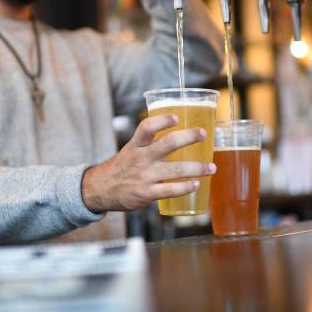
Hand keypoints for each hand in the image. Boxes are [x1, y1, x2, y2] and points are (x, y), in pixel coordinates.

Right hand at [81, 114, 216, 211]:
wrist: (100, 190)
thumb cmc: (121, 168)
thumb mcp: (130, 150)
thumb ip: (149, 143)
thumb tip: (176, 134)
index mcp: (135, 145)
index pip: (146, 127)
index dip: (162, 120)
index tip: (176, 117)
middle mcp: (141, 158)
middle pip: (168, 144)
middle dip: (188, 137)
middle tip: (203, 134)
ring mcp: (145, 176)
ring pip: (176, 170)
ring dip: (197, 168)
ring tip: (211, 168)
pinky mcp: (147, 194)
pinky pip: (171, 190)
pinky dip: (186, 187)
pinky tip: (196, 184)